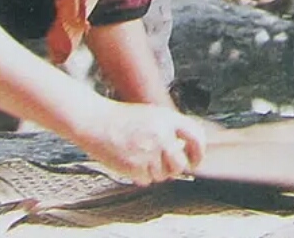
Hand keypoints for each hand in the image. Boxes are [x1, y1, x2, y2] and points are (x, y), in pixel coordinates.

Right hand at [75, 101, 206, 185]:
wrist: (94, 121)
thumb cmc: (121, 119)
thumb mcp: (151, 115)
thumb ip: (170, 129)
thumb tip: (186, 149)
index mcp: (167, 119)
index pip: (196, 137)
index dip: (198, 152)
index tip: (195, 160)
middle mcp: (161, 135)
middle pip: (181, 164)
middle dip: (173, 168)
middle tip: (163, 164)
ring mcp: (149, 151)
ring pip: (163, 175)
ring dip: (154, 171)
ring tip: (138, 155)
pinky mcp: (135, 166)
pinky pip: (146, 180)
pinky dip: (139, 175)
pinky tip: (130, 160)